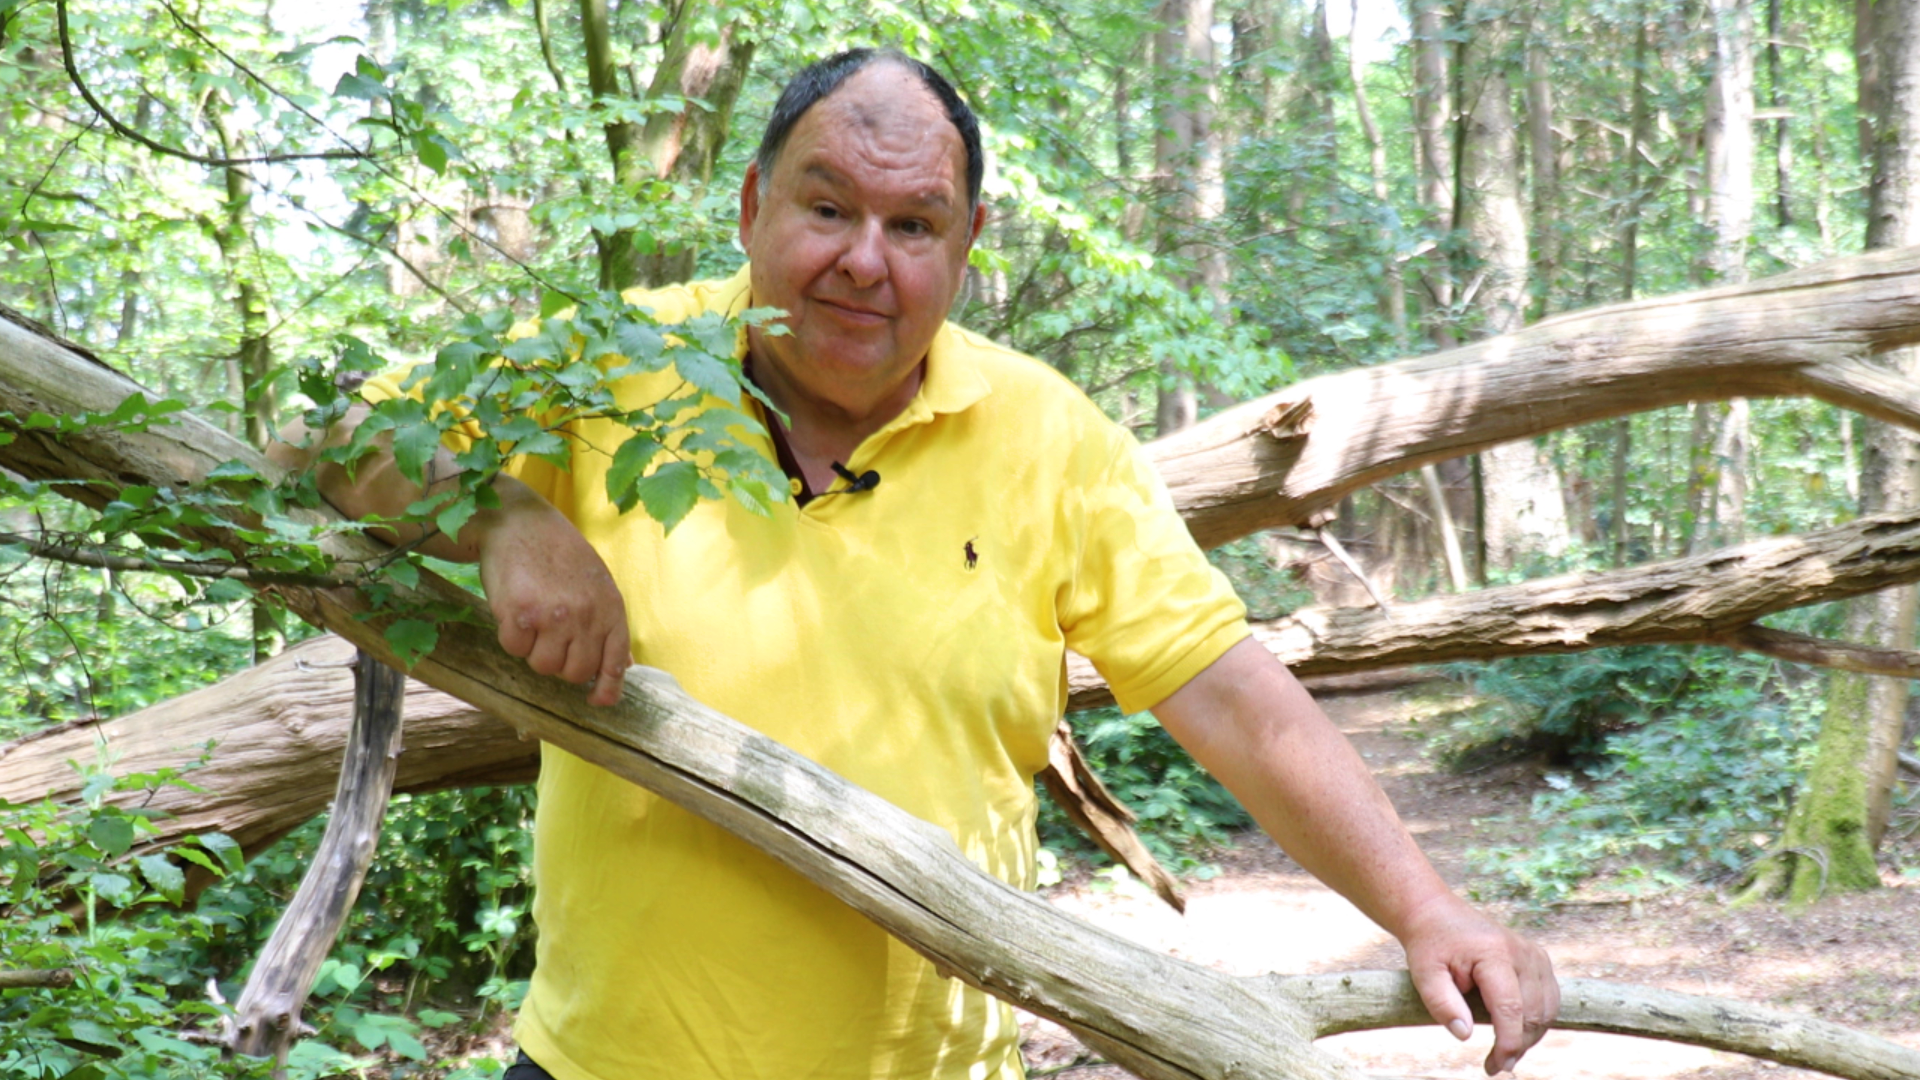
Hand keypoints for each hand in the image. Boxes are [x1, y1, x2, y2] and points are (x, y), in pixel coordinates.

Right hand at [473, 479, 631, 706]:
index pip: (614, 662)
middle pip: (575, 673)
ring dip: (534, 650)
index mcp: (610, 608)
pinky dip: (511, 637)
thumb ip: (607, 622)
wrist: (518, 521)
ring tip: (533, 618)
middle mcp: (586, 616)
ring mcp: (554, 617)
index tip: (597, 701)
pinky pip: (515, 650)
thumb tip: (622, 666)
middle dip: (560, 663)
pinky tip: (514, 610)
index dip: (607, 689)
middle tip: (550, 637)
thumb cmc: (558, 552)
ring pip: (543, 666)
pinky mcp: (520, 615)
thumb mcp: (596, 582)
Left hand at [1400, 895, 1557, 1074]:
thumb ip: (1441, 1003)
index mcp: (1494, 952)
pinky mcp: (1538, 959)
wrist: (1437, 914)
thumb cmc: (1430, 945)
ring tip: (1503, 1052)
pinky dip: (1537, 1021)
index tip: (1496, 1066)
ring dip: (1530, 1036)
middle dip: (1518, 1044)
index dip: (1508, 1041)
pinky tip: (1515, 1031)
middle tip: (1495, 1065)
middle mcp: (1522, 952)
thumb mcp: (1423, 973)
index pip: (1510, 1006)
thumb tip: (1465, 1035)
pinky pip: (1549, 999)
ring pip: (1546, 1009)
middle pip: (1533, 1012)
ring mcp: (1534, 954)